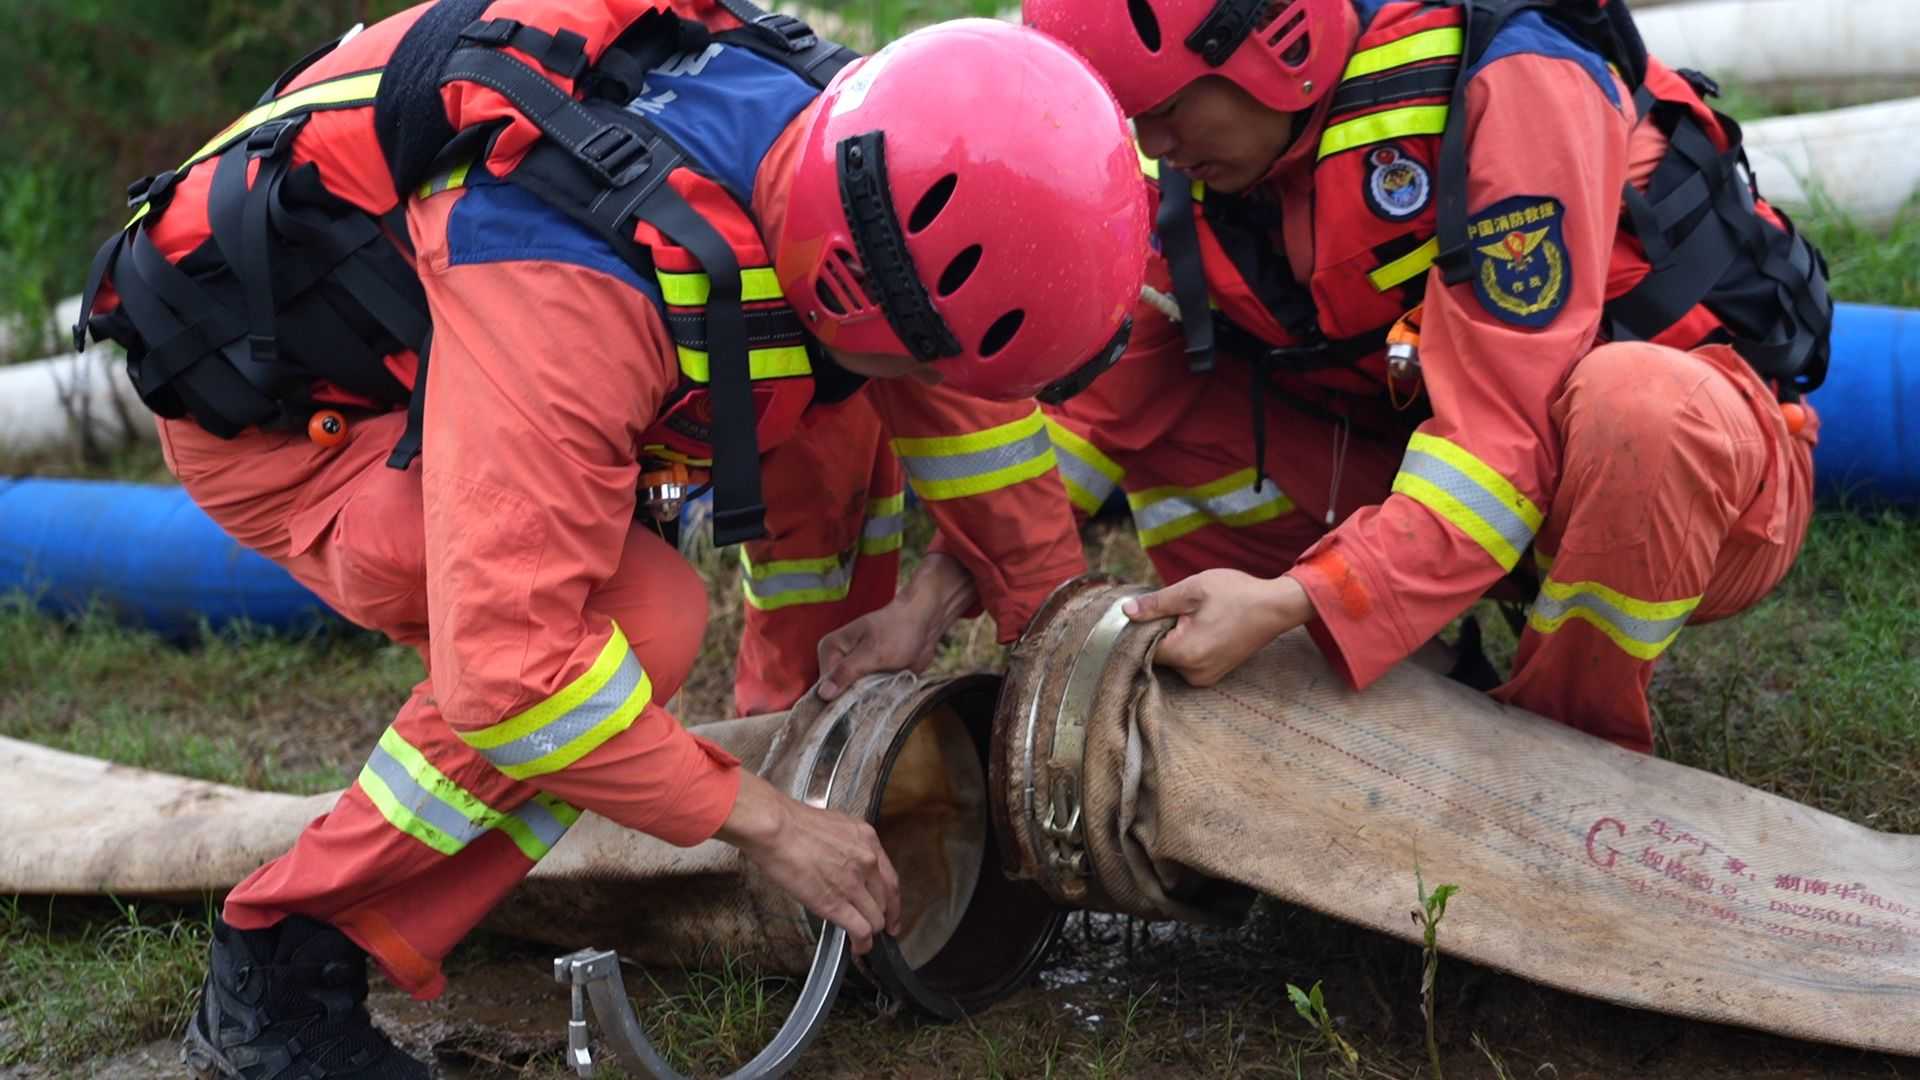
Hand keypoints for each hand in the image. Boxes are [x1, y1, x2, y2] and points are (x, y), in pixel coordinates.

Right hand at [715, 770, 901, 954]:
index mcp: (867, 840)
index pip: (890, 878)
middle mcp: (867, 861)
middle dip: (882, 918)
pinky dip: (862, 944)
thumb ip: (847, 846)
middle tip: (879, 929)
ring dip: (870, 932)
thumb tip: (845, 861)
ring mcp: (854, 883)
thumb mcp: (834, 826)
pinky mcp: (836, 904)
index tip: (892, 912)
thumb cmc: (792, 824)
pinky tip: (858, 948)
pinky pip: (860, 930)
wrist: (776, 828)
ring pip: (875, 919)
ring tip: (863, 941)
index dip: (893, 901)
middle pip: (886, 901)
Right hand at [816, 553, 975, 699]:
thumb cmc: (898, 630)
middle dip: (854, 702)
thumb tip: (823, 694)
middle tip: (874, 699)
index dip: (838, 701)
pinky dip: (875, 700)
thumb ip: (847, 672)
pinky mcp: (868, 678)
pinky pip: (866, 697)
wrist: (924, 623)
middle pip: (837, 694)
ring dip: (867, 702)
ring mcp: (853, 671)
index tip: (856, 706)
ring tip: (882, 696)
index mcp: (830, 649)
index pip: (824, 686)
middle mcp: (838, 661)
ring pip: (852, 698)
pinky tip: (885, 697)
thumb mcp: (872, 653)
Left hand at [1121, 569, 1313, 686]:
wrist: (1276, 607)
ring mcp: (1205, 677)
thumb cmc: (1235, 594)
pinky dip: (1187, 645)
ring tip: (1194, 617)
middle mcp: (1193, 674)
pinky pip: (1188, 662)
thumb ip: (1156, 604)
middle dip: (1159, 632)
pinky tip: (1202, 627)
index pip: (1143, 648)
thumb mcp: (1192, 590)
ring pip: (1172, 658)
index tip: (1153, 610)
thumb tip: (1126, 611)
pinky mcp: (1214, 674)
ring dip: (1174, 639)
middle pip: (1157, 655)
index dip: (1142, 628)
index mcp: (1185, 654)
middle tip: (1177, 609)